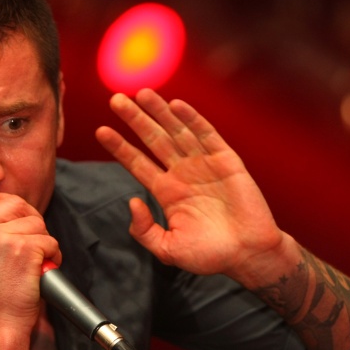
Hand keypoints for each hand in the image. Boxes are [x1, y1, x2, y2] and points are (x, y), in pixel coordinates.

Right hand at [0, 189, 59, 334]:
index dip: (12, 212)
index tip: (14, 232)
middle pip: (17, 204)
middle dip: (30, 222)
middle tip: (30, 246)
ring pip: (36, 222)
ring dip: (43, 241)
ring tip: (32, 264)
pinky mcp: (22, 249)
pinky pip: (50, 240)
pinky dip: (53, 256)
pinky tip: (40, 272)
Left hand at [95, 89, 287, 282]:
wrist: (248, 255)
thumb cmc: (210, 255)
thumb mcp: (167, 249)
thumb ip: (144, 230)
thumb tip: (132, 201)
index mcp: (167, 192)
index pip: (138, 163)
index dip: (120, 147)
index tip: (101, 131)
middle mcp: (183, 174)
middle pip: (153, 140)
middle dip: (135, 120)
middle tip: (115, 99)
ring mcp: (204, 165)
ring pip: (177, 131)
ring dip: (159, 112)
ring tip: (141, 93)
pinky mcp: (226, 161)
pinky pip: (207, 135)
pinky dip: (192, 119)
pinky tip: (176, 105)